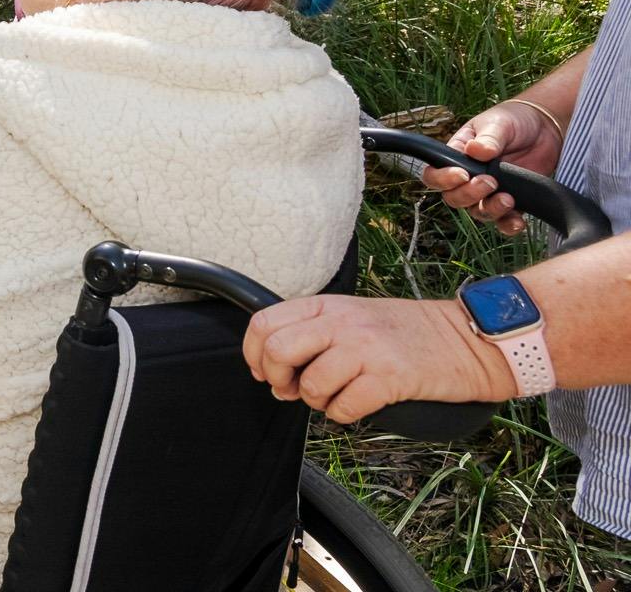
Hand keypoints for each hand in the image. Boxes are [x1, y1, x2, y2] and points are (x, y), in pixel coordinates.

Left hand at [243, 294, 512, 423]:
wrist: (468, 339)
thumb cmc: (409, 332)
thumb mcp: (354, 316)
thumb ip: (315, 331)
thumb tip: (272, 364)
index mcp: (328, 305)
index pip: (265, 322)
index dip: (253, 353)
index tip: (262, 371)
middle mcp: (342, 323)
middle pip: (277, 350)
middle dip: (277, 379)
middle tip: (291, 390)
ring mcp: (366, 349)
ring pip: (310, 384)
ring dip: (315, 402)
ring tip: (333, 398)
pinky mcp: (390, 377)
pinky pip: (344, 407)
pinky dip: (343, 415)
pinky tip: (356, 407)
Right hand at [421, 100, 563, 234]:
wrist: (545, 128)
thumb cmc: (513, 120)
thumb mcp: (498, 123)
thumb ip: (488, 138)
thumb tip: (475, 150)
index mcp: (458, 156)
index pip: (435, 175)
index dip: (443, 180)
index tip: (463, 174)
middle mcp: (469, 177)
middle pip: (455, 198)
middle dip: (470, 195)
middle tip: (490, 182)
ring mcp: (490, 192)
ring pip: (478, 212)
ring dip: (491, 210)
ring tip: (508, 198)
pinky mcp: (512, 201)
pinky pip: (504, 221)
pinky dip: (509, 225)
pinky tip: (519, 221)